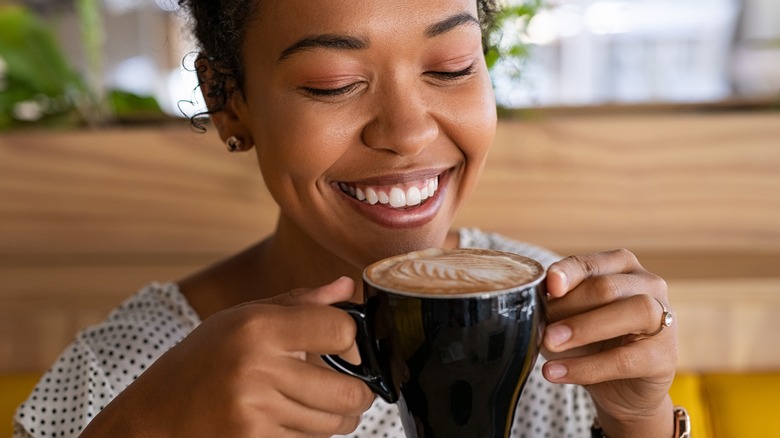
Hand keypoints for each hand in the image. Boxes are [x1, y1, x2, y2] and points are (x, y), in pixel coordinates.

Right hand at [81, 276, 374, 437]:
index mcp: (258, 327)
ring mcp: (254, 412)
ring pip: (333, 424)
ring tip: (322, 405)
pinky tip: (290, 421)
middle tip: (353, 388)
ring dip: (338, 418)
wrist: (152, 417)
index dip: (352, 340)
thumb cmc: (201, 361)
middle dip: (358, 392)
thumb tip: (347, 286)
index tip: (347, 347)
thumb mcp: (242, 318)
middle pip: (347, 389)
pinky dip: (310, 436)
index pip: (341, 330)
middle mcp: (257, 368)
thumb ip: (299, 304)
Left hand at [541, 249, 677, 436]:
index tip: (550, 285)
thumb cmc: (592, 343)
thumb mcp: (567, 319)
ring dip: (584, 329)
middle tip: (542, 329)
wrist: (620, 389)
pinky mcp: (665, 357)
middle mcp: (648, 285)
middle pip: (607, 287)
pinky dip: (587, 367)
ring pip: (632, 312)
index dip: (568, 272)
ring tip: (549, 345)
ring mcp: (663, 319)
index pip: (589, 264)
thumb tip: (535, 305)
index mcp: (620, 267)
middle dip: (569, 307)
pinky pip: (626, 359)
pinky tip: (558, 372)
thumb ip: (556, 307)